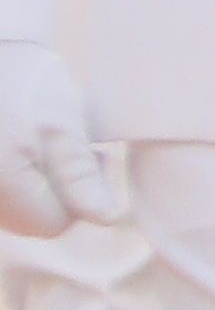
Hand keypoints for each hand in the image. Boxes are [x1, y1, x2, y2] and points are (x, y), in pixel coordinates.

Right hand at [0, 41, 121, 237]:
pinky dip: (22, 179)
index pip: (52, 224)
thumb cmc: (27, 85)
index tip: (93, 158)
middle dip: (60, 194)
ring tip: (49, 146)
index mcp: (4, 184)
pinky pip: (5, 195)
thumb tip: (108, 219)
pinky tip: (29, 149)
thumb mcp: (62, 129)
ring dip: (41, 187)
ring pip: (17, 210)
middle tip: (74, 149)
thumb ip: (81, 177)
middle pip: (32, 221)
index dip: (81, 200)